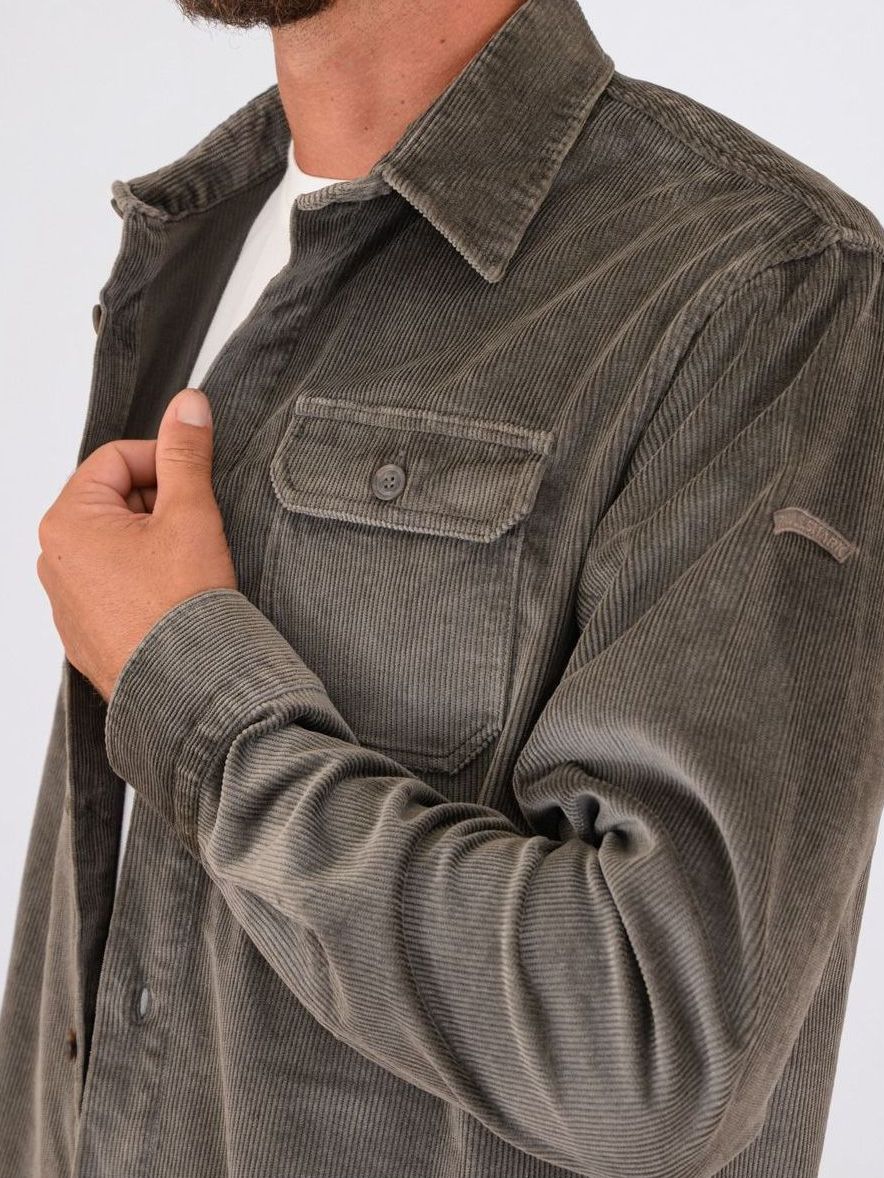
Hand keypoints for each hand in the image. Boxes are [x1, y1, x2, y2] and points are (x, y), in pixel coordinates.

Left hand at [36, 387, 237, 702]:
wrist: (186, 686)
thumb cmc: (181, 606)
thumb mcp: (191, 513)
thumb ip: (186, 453)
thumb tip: (188, 405)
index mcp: (67, 521)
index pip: (116, 459)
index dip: (163, 461)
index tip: (196, 479)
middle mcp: (53, 559)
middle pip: (113, 501)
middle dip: (158, 506)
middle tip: (196, 528)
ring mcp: (64, 600)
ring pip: (114, 545)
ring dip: (152, 543)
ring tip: (187, 567)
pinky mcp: (83, 633)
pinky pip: (112, 586)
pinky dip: (142, 580)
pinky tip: (173, 597)